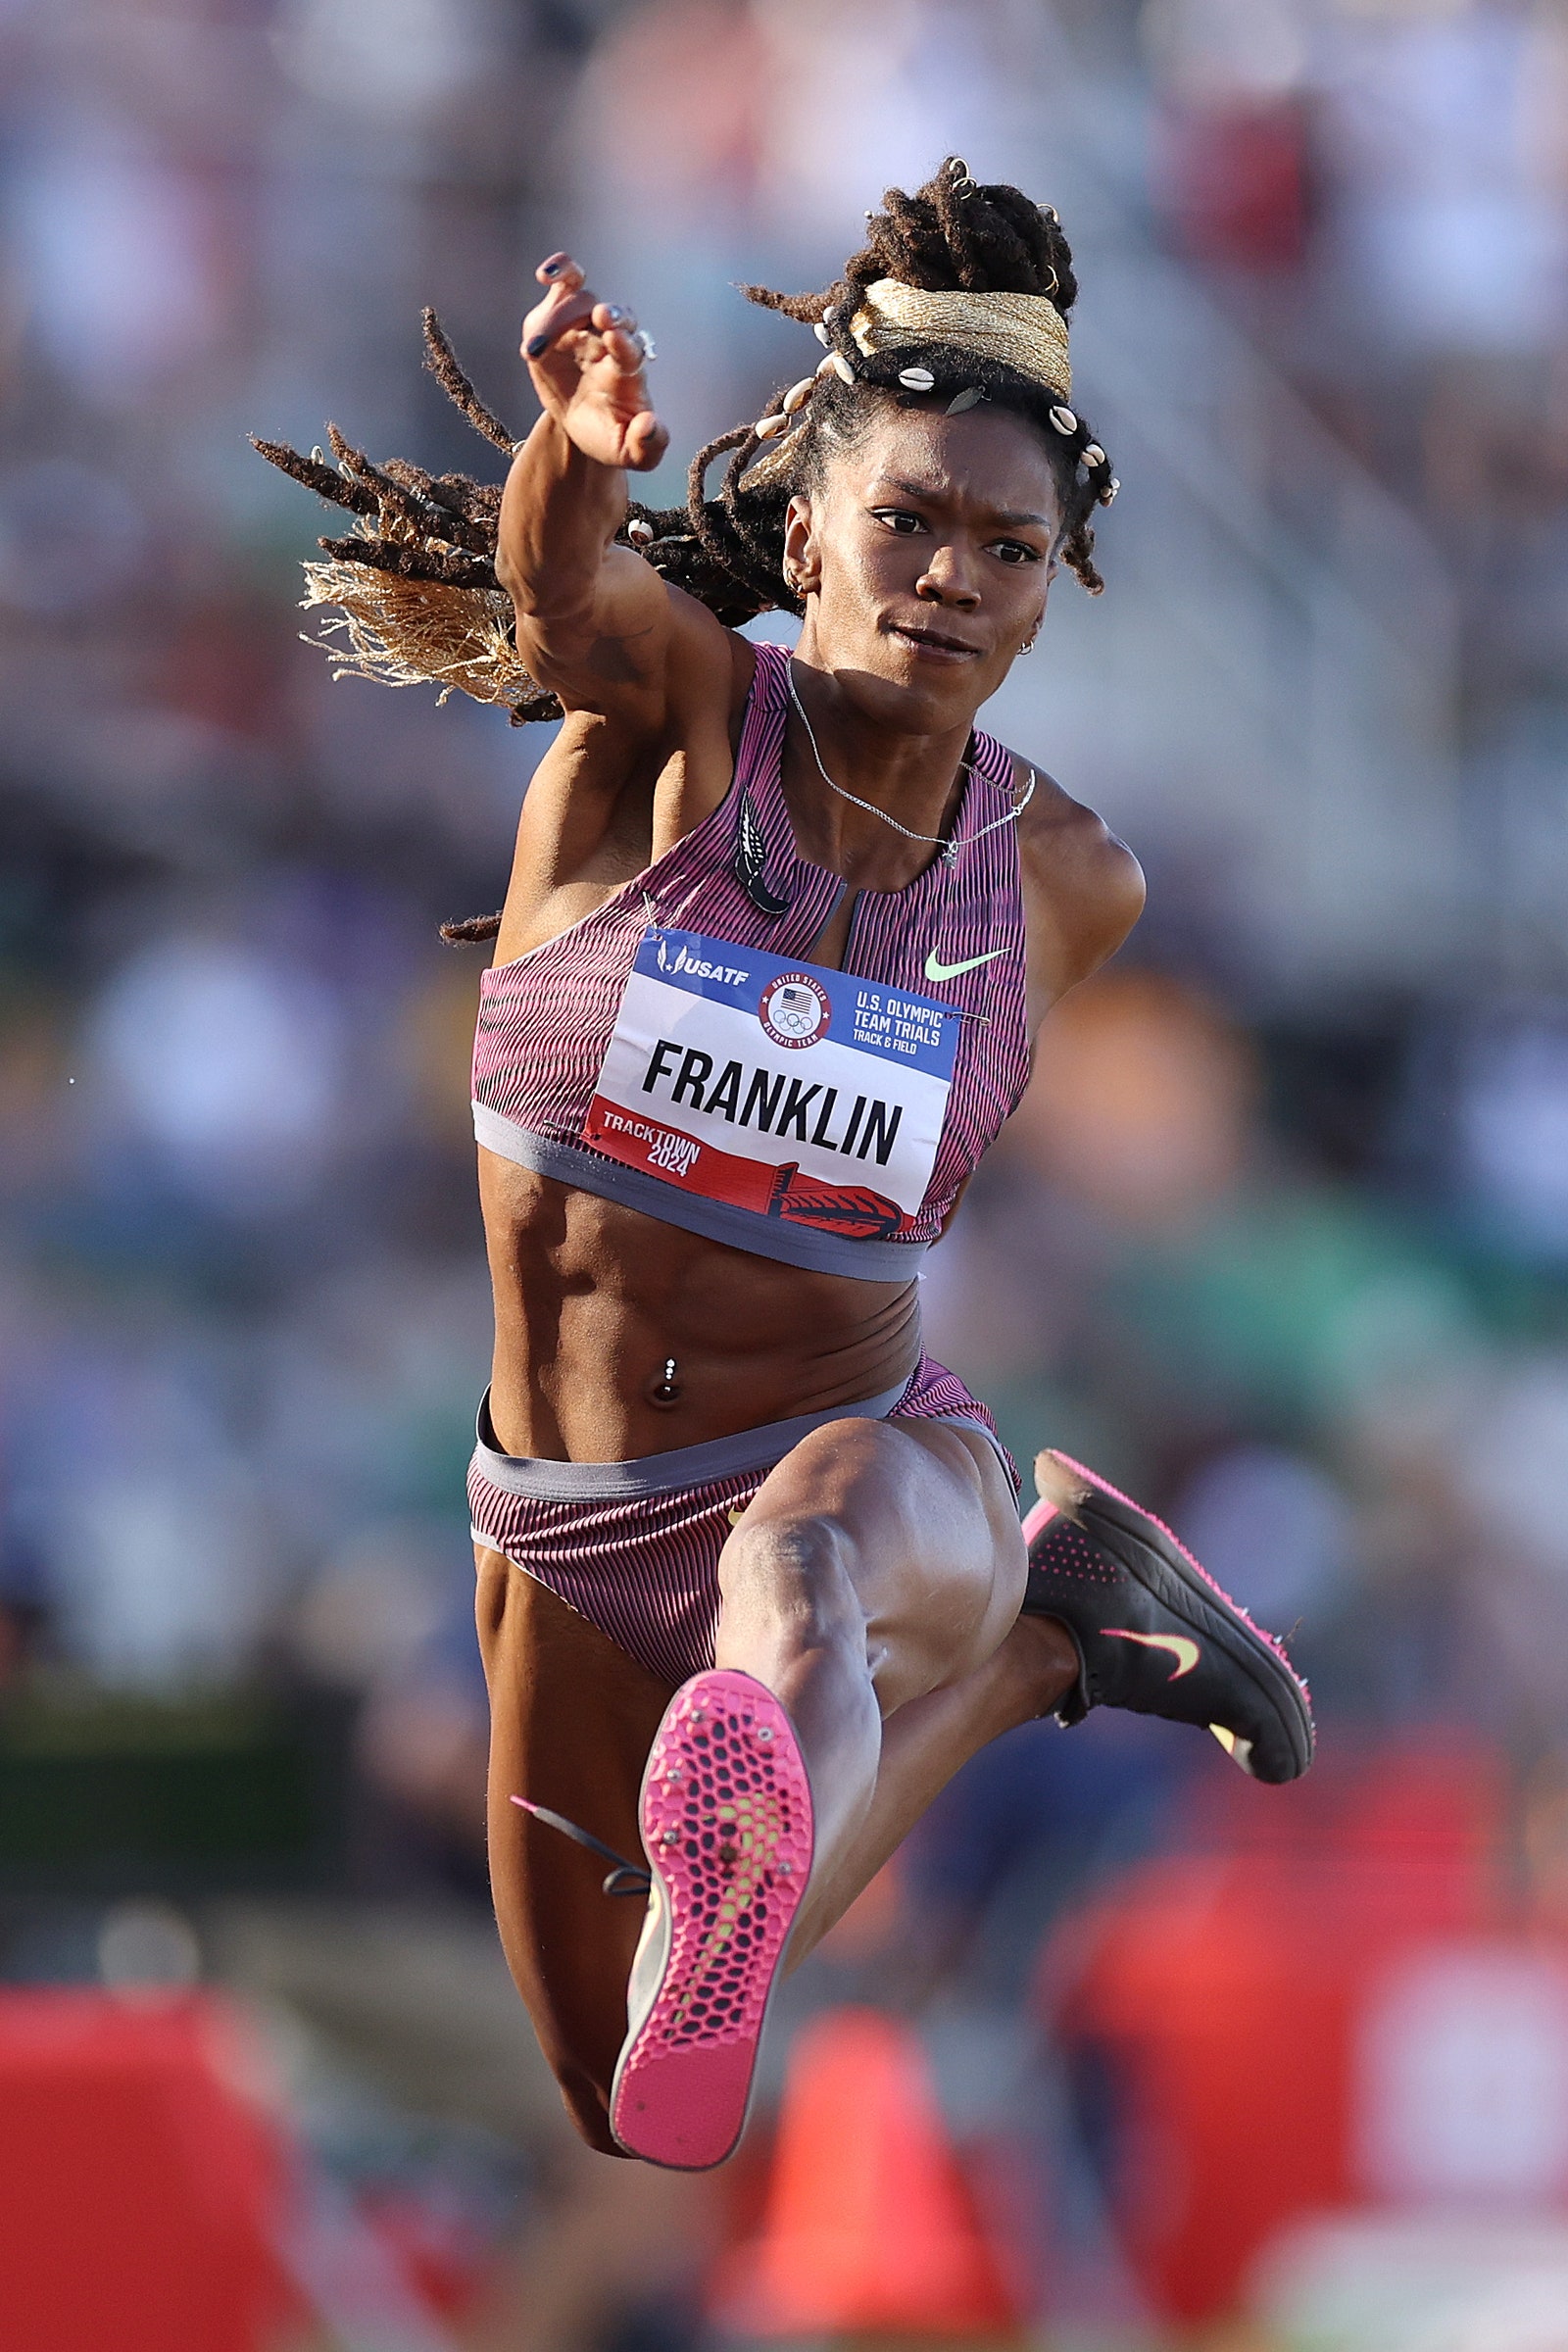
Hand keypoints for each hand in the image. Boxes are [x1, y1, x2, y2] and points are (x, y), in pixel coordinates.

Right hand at [521, 253, 667, 473]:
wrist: (582, 427)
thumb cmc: (609, 436)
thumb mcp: (629, 453)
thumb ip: (647, 445)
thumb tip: (650, 425)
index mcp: (630, 370)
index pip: (631, 350)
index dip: (625, 343)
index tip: (616, 340)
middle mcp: (611, 341)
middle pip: (614, 316)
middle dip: (609, 314)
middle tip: (601, 319)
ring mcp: (585, 326)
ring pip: (582, 300)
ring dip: (563, 314)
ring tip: (537, 349)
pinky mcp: (558, 317)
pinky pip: (564, 284)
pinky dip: (559, 271)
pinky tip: (546, 274)